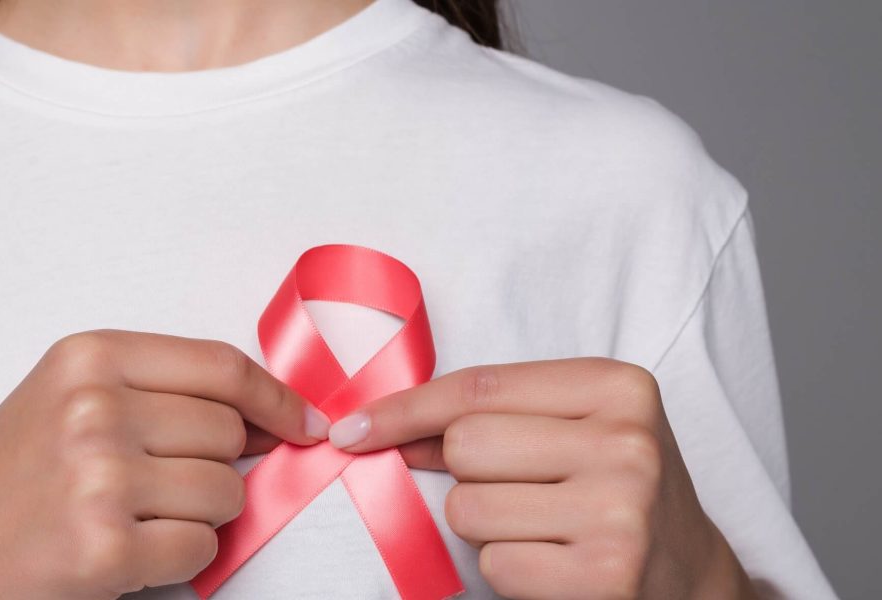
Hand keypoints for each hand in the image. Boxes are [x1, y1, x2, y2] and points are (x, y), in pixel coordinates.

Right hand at [0, 329, 329, 599]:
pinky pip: (202, 547)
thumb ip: (159, 391)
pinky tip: (129, 551)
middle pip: (228, 433)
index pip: (221, 367)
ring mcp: (100, 476)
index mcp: (88, 358)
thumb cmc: (8, 480)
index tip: (302, 423)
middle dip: (218, 467)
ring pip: (225, 492)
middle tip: (160, 486)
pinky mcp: (106, 545)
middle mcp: (95, 408)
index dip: (276, 399)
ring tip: (135, 517)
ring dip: (199, 516)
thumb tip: (270, 416)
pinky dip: (181, 558)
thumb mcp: (70, 400)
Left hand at [326, 357, 756, 599]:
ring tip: (542, 526)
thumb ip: (492, 414)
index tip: (353, 428)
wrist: (693, 576)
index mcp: (618, 387)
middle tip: (517, 490)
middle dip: (467, 475)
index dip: (403, 409)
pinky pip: (494, 563)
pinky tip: (553, 562)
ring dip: (484, 526)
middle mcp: (626, 443)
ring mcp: (619, 511)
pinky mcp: (605, 575)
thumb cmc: (616, 490)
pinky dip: (508, 567)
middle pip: (466, 446)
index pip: (476, 387)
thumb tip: (379, 428)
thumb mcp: (575, 429)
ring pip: (468, 508)